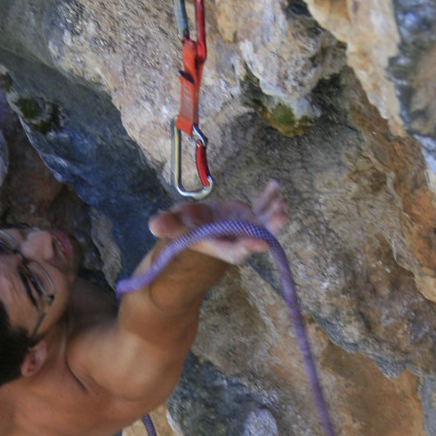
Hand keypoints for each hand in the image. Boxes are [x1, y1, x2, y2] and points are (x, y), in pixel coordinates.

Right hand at [148, 179, 285, 264]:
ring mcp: (247, 227)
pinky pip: (262, 205)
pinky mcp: (251, 215)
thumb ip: (168, 225)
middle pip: (258, 236)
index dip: (249, 247)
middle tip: (281, 216)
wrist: (198, 222)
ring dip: (274, 213)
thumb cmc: (186, 226)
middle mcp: (238, 238)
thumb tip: (154, 226)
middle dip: (270, 228)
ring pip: (265, 223)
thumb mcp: (176, 224)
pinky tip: (274, 185)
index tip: (263, 242)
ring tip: (281, 204)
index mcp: (222, 246)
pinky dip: (268, 196)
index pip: (237, 251)